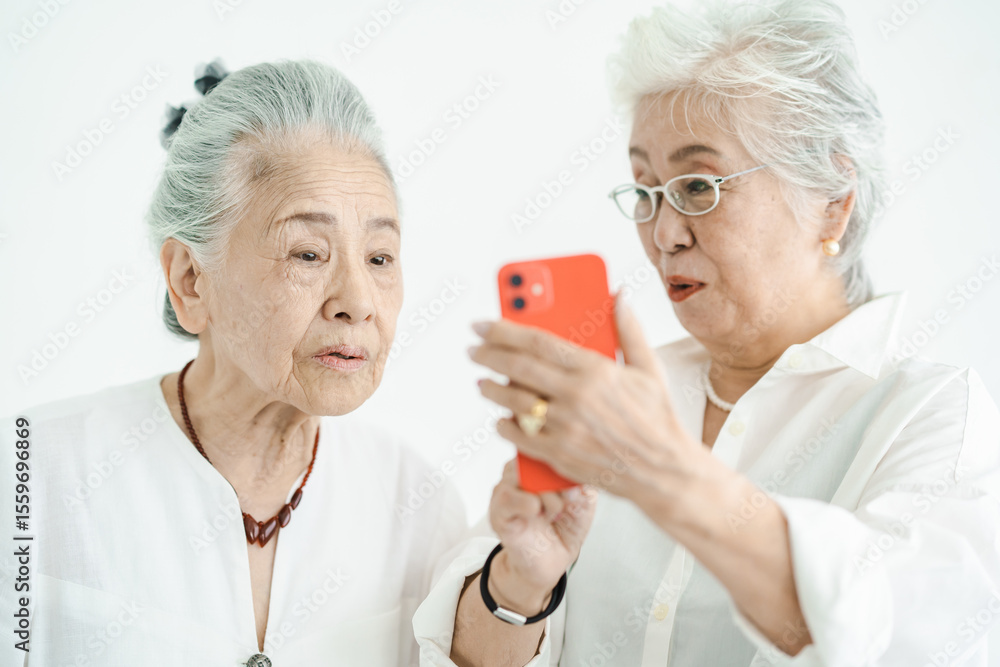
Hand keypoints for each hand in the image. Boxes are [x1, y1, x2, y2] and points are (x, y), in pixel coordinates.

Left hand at [469, 291, 707, 511]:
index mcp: (595, 369)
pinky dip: (505, 425)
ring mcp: (565, 427)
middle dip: (488, 355)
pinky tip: (500, 418)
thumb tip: (619, 296)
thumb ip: (629, 330)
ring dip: (492, 389)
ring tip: (483, 382)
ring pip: (514, 401)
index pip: (537, 341)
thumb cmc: (657, 419)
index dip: (504, 329)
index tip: (483, 324)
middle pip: (518, 367)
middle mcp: (576, 396)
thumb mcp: (649, 369)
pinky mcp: (559, 455)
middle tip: (474, 349)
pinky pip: (520, 436)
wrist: (663, 471)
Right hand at [487, 459, 595, 613]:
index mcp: (537, 464)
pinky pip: (507, 497)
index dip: (565, 456)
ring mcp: (506, 490)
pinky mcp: (499, 512)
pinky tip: (539, 512)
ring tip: (557, 511)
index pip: (544, 443)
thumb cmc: (565, 527)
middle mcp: (519, 472)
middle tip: (571, 495)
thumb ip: (583, 479)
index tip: (581, 476)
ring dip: (545, 493)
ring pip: (520, 473)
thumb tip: (584, 464)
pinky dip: (527, 503)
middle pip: (531, 453)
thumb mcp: (583, 500)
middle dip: (557, 474)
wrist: (551, 563)